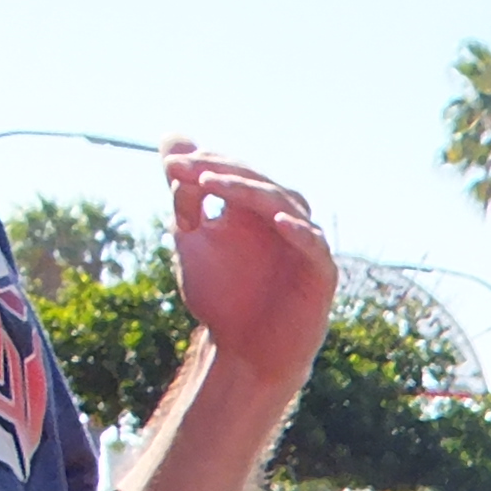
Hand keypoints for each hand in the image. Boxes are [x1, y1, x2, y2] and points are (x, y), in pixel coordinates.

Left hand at [164, 143, 335, 399]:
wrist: (242, 352)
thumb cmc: (221, 299)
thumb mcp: (190, 238)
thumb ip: (184, 194)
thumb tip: (172, 139)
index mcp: (255, 211)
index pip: (237, 171)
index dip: (206, 162)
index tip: (169, 165)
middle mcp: (284, 221)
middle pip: (260, 180)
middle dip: (223, 171)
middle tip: (186, 168)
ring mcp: (305, 246)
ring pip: (285, 204)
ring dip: (250, 191)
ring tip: (214, 183)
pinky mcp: (321, 275)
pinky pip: (314, 247)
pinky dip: (299, 232)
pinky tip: (276, 221)